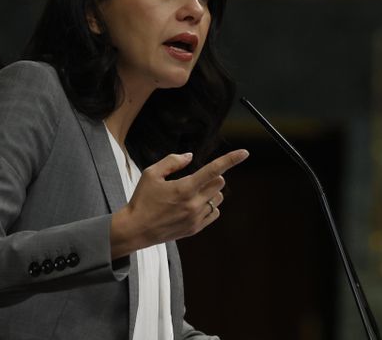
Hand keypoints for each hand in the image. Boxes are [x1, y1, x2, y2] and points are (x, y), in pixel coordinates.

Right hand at [110, 149, 248, 258]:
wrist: (136, 229)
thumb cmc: (142, 199)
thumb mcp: (151, 174)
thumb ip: (172, 161)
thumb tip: (190, 157)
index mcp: (184, 188)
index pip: (213, 170)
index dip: (231, 159)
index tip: (244, 153)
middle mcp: (194, 204)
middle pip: (219, 183)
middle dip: (212, 176)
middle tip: (196, 178)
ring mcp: (196, 218)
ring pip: (218, 198)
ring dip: (211, 191)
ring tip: (193, 193)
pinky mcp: (196, 228)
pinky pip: (215, 212)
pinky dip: (210, 205)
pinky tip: (195, 205)